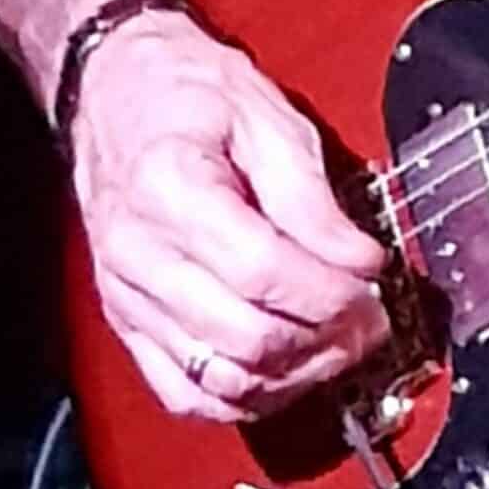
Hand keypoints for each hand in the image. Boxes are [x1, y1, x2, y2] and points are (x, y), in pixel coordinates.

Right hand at [69, 11, 392, 422]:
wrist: (114, 90)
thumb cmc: (184, 92)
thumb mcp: (262, 113)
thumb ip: (310, 194)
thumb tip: (358, 258)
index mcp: (168, 187)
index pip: (262, 271)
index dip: (330, 288)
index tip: (374, 276)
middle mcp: (137, 254)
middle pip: (244, 336)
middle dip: (324, 339)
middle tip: (372, 320)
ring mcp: (127, 297)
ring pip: (219, 379)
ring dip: (292, 376)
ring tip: (339, 347)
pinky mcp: (127, 323)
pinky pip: (184, 393)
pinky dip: (243, 397)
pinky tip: (286, 373)